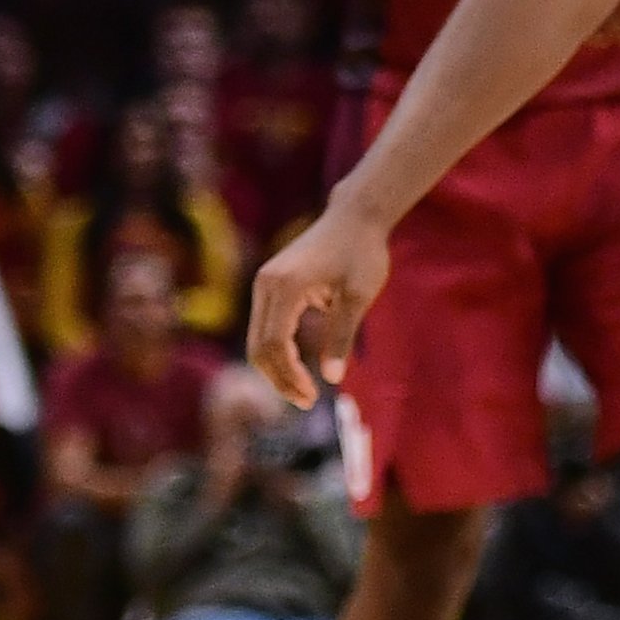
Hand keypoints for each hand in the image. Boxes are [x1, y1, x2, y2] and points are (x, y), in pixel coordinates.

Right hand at [246, 204, 391, 409]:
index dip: (289, 376)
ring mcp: (264, 283)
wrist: (355, 218)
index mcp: (285, 287)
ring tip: (305, 390)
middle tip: (308, 401)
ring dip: (276, 368)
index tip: (313, 396)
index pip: (274, 344)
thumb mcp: (358, 297)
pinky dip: (277, 350)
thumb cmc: (362, 254)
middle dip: (279, 378)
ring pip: (257, 338)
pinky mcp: (270, 285)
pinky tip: (299, 367)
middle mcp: (265, 285)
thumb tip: (332, 377)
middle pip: (258, 346)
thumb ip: (341, 336)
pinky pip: (265, 326)